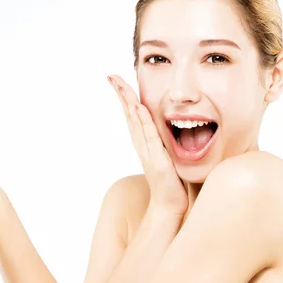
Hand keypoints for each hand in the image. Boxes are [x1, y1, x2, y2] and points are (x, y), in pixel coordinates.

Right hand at [108, 75, 187, 217]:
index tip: (117, 80)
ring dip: (128, 102)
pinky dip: (143, 121)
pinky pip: (149, 135)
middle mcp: (141, 144)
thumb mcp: (166, 154)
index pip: (132, 113)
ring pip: (136, 121)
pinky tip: (138, 107)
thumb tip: (170, 126)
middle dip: (121, 94)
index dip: (125, 96)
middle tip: (111, 76)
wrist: (169, 206)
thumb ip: (163, 140)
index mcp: (144, 141)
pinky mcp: (157, 158)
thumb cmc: (171, 181)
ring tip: (120, 85)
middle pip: (129, 114)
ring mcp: (147, 150)